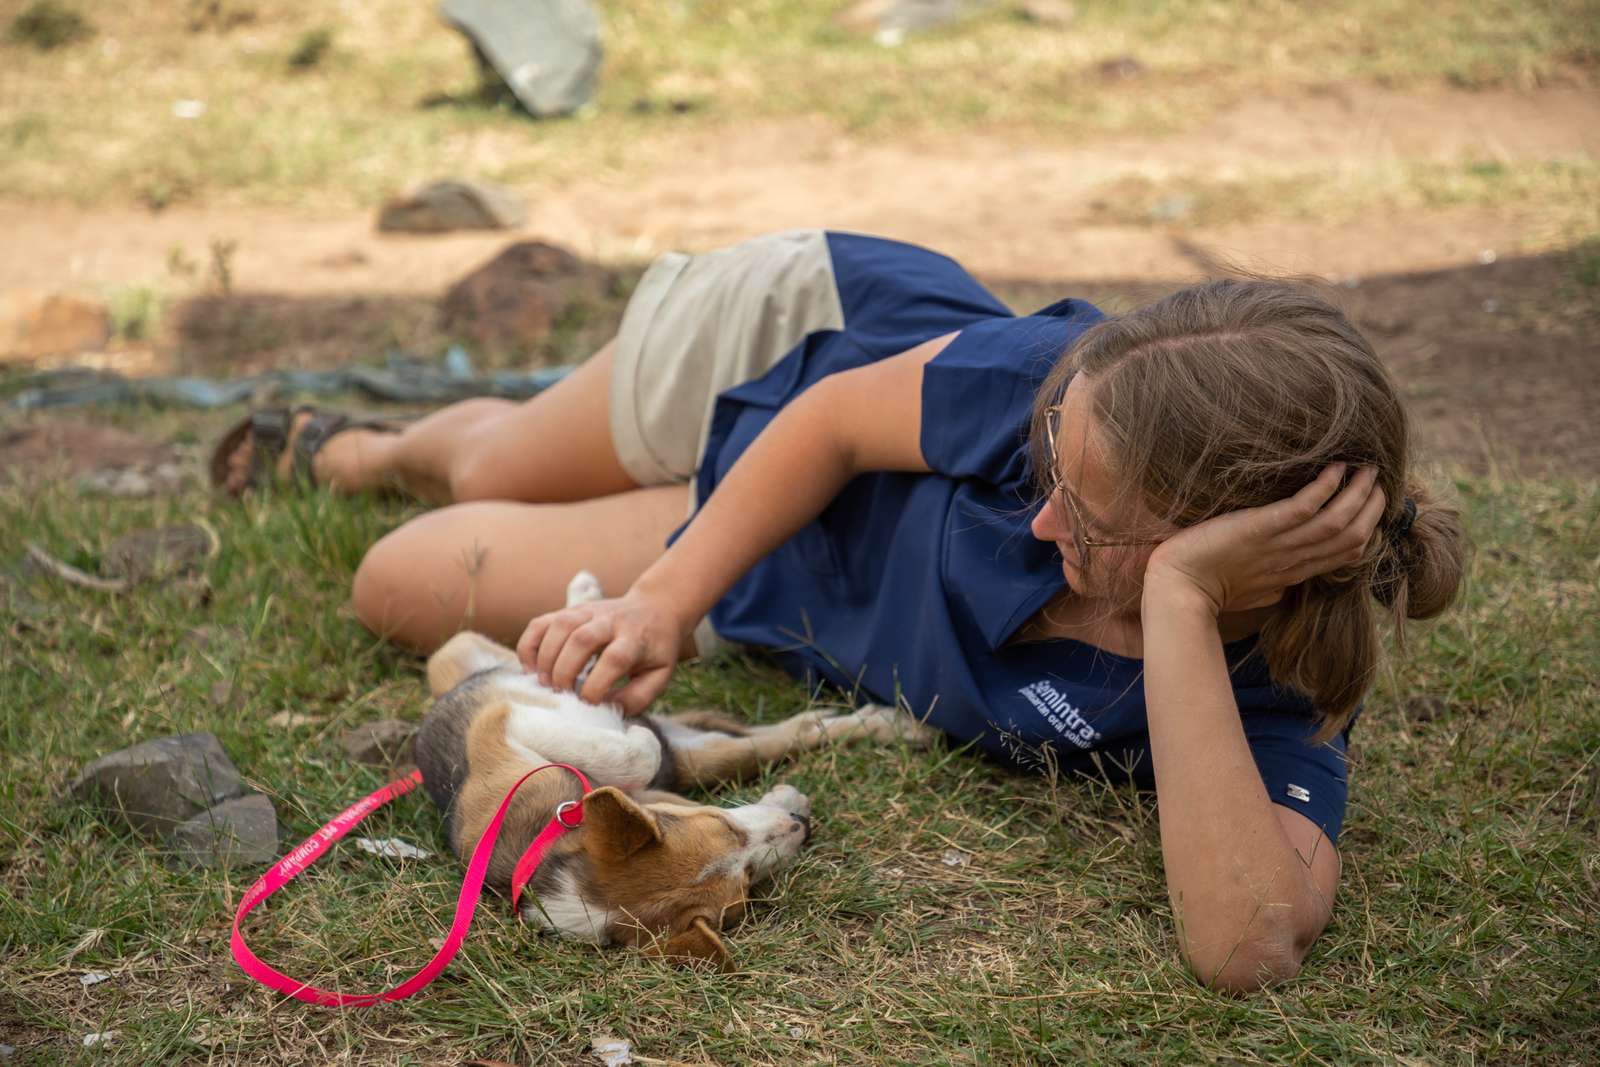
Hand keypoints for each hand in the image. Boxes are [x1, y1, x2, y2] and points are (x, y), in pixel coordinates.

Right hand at [516, 591, 684, 713]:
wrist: (655, 608)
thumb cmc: (655, 650)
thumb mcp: (659, 675)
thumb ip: (637, 696)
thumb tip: (607, 709)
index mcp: (636, 638)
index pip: (615, 658)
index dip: (598, 683)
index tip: (589, 702)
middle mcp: (610, 620)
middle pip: (582, 639)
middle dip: (566, 671)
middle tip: (562, 694)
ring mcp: (587, 611)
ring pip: (559, 626)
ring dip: (546, 658)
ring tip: (546, 684)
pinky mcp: (569, 610)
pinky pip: (540, 623)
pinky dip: (529, 646)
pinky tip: (531, 669)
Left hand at [1143, 464, 1384, 616]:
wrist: (1177, 591)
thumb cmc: (1205, 589)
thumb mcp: (1248, 593)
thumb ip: (1269, 588)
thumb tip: (1279, 589)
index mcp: (1292, 574)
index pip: (1344, 554)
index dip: (1366, 529)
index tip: (1372, 506)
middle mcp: (1293, 561)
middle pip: (1351, 537)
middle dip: (1371, 508)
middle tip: (1379, 481)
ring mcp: (1278, 545)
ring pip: (1337, 522)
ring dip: (1358, 493)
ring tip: (1368, 469)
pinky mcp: (1260, 529)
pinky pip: (1304, 508)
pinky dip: (1325, 487)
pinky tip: (1336, 468)